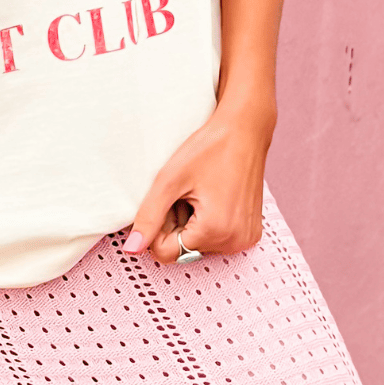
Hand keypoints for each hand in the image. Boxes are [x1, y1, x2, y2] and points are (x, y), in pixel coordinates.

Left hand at [122, 97, 274, 264]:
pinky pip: (217, 239)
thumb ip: (149, 216)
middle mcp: (235, 242)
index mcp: (215, 232)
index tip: (168, 199)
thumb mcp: (170, 180)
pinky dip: (208, 223)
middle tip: (184, 193)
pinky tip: (212, 197)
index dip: (158, 227)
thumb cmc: (208, 149)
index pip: (167, 253)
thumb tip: (132, 249)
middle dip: (176, 225)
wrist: (244, 131)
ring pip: (199, 245)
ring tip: (198, 193)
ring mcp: (245, 238)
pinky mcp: (250, 232)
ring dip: (191, 224)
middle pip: (184, 250)